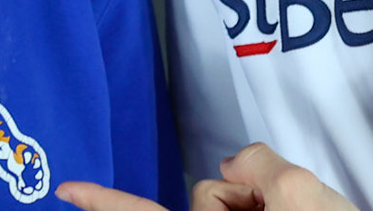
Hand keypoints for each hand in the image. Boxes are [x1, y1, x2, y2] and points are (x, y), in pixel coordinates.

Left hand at [56, 142, 357, 210]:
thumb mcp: (306, 196)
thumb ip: (263, 166)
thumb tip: (237, 165)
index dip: (103, 203)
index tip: (66, 190)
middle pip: (207, 201)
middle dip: (240, 196)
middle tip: (282, 209)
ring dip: (262, 208)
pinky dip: (254, 208)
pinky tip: (268, 206)